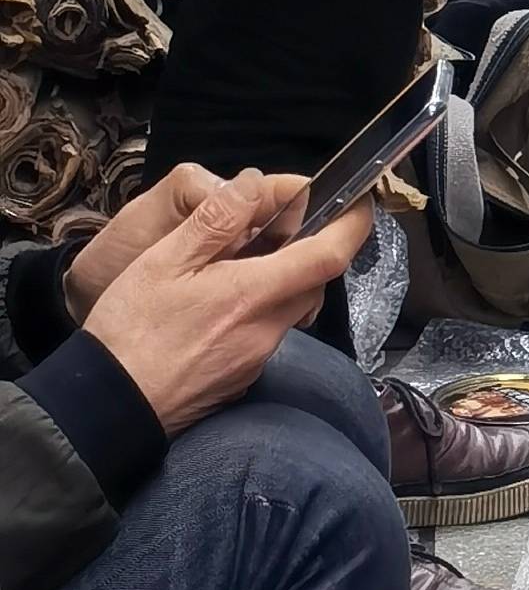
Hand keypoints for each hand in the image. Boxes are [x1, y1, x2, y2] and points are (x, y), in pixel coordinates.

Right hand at [80, 177, 372, 435]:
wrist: (111, 404)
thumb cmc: (131, 332)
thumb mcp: (163, 262)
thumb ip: (214, 222)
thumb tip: (253, 185)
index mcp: (253, 293)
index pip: (330, 255)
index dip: (353, 224)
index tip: (357, 202)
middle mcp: (269, 328)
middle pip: (315, 280)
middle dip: (308, 250)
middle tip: (277, 228)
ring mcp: (260, 356)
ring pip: (293, 306)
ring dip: (281, 280)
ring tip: (237, 265)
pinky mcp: (246, 375)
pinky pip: (269, 331)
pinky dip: (260, 309)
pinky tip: (220, 306)